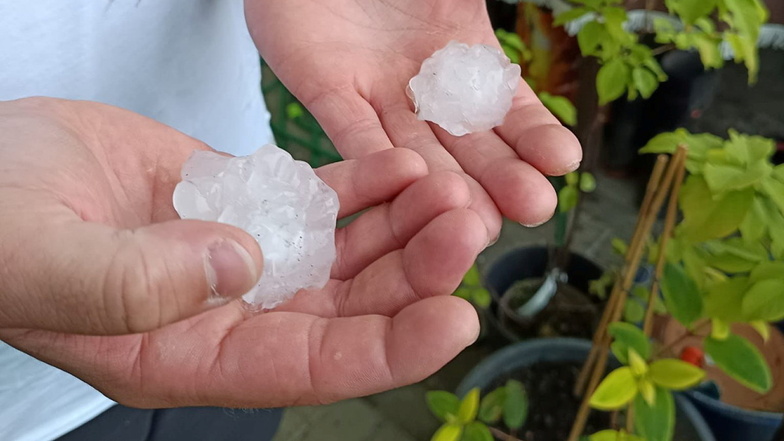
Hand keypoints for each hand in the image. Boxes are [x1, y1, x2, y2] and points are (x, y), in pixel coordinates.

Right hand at [0, 98, 483, 407]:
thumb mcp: (40, 260)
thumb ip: (133, 282)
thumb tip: (239, 266)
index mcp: (187, 351)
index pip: (310, 368)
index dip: (389, 351)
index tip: (456, 320)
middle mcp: (229, 310)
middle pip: (347, 308)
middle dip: (416, 274)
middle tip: (467, 226)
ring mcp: (240, 253)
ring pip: (345, 254)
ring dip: (402, 225)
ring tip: (448, 187)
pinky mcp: (241, 200)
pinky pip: (318, 200)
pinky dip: (363, 185)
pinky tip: (401, 165)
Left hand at [246, 0, 582, 240]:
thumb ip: (485, 7)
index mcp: (465, 55)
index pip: (508, 108)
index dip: (535, 135)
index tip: (564, 160)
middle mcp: (425, 88)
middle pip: (467, 144)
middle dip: (501, 176)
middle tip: (533, 207)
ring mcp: (377, 94)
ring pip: (415, 150)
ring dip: (446, 185)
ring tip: (480, 219)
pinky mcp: (327, 92)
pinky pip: (352, 130)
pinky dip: (376, 158)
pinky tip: (407, 185)